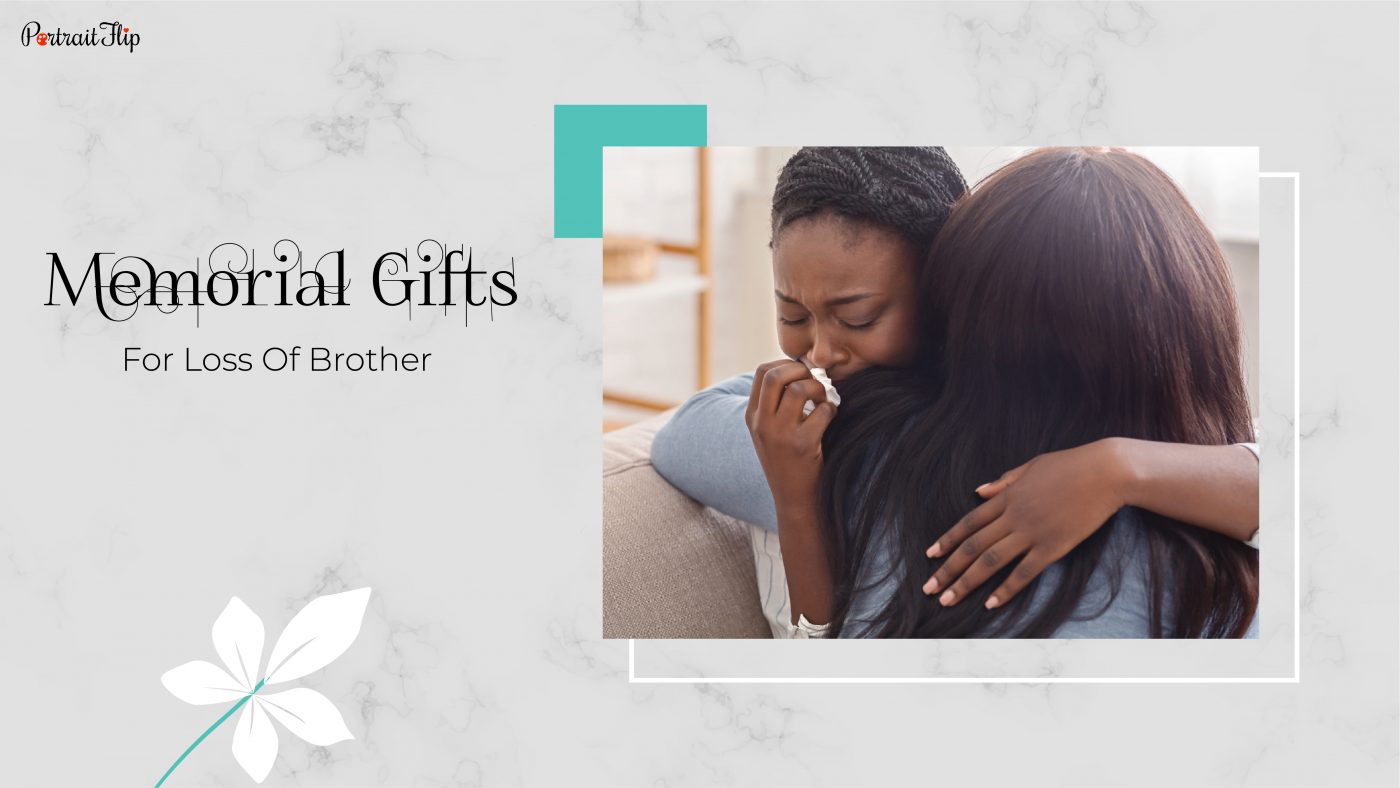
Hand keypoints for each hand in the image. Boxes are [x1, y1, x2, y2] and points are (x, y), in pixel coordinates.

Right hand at [744, 360, 837, 509]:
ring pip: (800, 389)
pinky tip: (830, 417)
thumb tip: (799, 370)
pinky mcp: (803, 445)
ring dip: (819, 389)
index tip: (801, 373)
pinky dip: (831, 409)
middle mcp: (762, 424)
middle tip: (813, 381)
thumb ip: (774, 404)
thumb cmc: (787, 461)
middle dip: (800, 371)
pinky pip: (822, 411)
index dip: (786, 364)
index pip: (762, 372)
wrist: (794, 499)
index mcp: (752, 417)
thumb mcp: (768, 433)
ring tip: (824, 400)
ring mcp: (781, 435)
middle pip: (776, 375)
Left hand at [922, 438, 1129, 609]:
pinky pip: (1024, 572)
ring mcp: (1032, 532)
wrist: (1106, 472)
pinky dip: (1005, 589)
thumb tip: (978, 491)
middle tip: (929, 588)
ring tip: (948, 600)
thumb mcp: (1031, 466)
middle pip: (973, 546)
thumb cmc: (1071, 465)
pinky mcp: (1053, 547)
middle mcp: (1013, 516)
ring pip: (990, 561)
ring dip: (966, 583)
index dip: (947, 540)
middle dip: (948, 569)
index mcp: (1007, 496)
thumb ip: (1004, 481)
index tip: (930, 556)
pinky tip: (990, 604)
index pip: (968, 523)